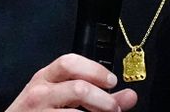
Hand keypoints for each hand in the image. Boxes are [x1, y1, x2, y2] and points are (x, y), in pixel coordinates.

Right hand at [6, 53, 137, 111]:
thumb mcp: (61, 98)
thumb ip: (97, 96)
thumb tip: (130, 96)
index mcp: (45, 76)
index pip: (69, 62)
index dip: (95, 70)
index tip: (112, 81)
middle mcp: (39, 92)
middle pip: (78, 88)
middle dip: (103, 100)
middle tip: (114, 108)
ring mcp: (38, 111)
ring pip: (76, 111)